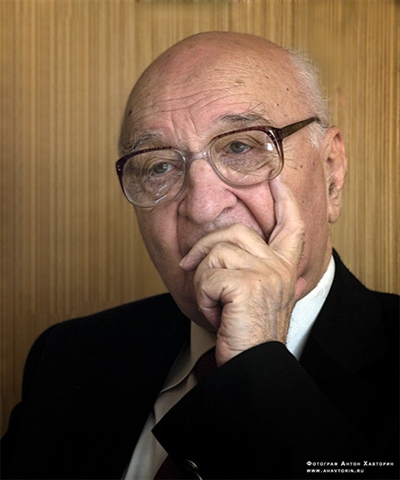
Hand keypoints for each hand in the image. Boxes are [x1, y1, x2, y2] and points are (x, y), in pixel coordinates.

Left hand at [179, 177, 306, 365]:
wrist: (252, 364)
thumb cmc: (245, 331)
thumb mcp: (253, 294)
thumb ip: (247, 266)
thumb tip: (215, 246)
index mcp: (283, 267)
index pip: (290, 225)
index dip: (284, 201)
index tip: (276, 180)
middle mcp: (279, 267)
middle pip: (233, 232)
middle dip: (204, 248)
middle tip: (188, 266)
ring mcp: (266, 273)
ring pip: (216, 253)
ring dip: (203, 282)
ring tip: (216, 304)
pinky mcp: (247, 284)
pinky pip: (207, 276)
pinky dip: (202, 296)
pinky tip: (217, 313)